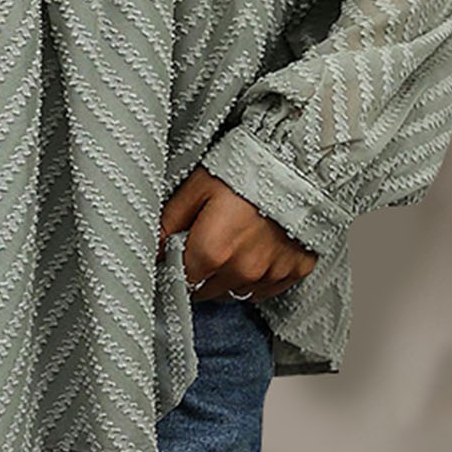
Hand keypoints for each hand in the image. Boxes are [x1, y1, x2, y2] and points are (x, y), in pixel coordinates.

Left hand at [157, 167, 316, 300]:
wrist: (300, 160)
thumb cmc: (246, 168)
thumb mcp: (196, 188)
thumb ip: (168, 223)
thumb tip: (150, 250)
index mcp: (213, 251)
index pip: (182, 280)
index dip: (176, 267)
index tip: (178, 254)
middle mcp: (243, 270)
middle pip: (208, 290)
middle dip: (201, 273)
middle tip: (207, 242)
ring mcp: (272, 273)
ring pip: (237, 291)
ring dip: (229, 276)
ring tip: (234, 244)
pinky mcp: (297, 271)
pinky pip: (267, 289)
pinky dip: (259, 276)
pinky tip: (258, 250)